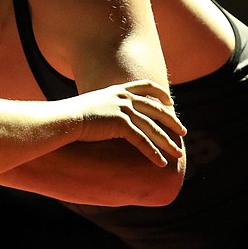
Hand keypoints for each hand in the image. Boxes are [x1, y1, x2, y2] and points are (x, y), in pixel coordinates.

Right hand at [71, 80, 186, 166]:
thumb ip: (103, 107)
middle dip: (172, 121)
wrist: (64, 119)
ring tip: (178, 153)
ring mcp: (123, 110)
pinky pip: (142, 141)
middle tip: (183, 131)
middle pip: (156, 108)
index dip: (160, 93)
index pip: (145, 86)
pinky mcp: (121, 125)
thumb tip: (104, 116)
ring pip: (153, 128)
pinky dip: (153, 153)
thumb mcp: (91, 105)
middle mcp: (123, 98)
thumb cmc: (71, 116)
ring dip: (167, 142)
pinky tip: (160, 163)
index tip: (170, 102)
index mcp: (117, 90)